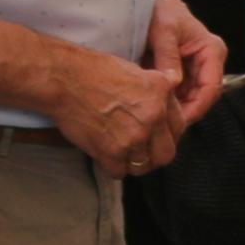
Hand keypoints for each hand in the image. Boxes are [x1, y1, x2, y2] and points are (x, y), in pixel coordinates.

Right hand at [44, 42, 189, 175]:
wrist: (64, 80)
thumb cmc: (96, 71)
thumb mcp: (138, 70)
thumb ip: (160, 85)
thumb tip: (175, 83)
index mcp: (161, 96)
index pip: (179, 126)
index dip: (169, 132)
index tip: (158, 134)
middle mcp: (151, 119)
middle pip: (166, 153)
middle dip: (156, 153)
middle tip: (145, 149)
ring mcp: (132, 138)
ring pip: (143, 166)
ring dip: (135, 162)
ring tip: (126, 153)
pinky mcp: (110, 153)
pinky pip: (119, 173)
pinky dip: (114, 167)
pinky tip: (108, 155)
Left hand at [145, 0, 226, 125]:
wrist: (151, 2)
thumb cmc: (161, 11)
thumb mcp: (163, 31)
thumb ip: (168, 57)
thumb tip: (172, 84)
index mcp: (212, 51)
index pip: (212, 87)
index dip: (197, 107)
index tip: (179, 122)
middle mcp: (209, 63)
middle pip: (202, 97)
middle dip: (185, 113)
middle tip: (164, 126)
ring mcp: (196, 70)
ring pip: (190, 99)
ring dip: (176, 109)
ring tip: (157, 120)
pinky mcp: (183, 74)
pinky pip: (179, 94)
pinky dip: (169, 102)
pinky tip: (155, 109)